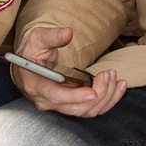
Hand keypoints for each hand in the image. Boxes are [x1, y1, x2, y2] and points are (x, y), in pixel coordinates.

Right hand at [10, 25, 126, 117]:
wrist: (27, 67)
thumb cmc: (31, 53)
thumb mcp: (37, 39)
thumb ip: (52, 36)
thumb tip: (68, 33)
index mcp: (36, 85)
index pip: (56, 96)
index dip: (76, 96)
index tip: (93, 91)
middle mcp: (47, 101)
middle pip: (76, 108)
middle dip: (98, 93)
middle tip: (108, 74)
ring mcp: (59, 106)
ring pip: (86, 111)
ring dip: (106, 97)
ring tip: (114, 76)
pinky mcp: (70, 106)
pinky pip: (90, 110)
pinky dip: (107, 101)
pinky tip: (117, 87)